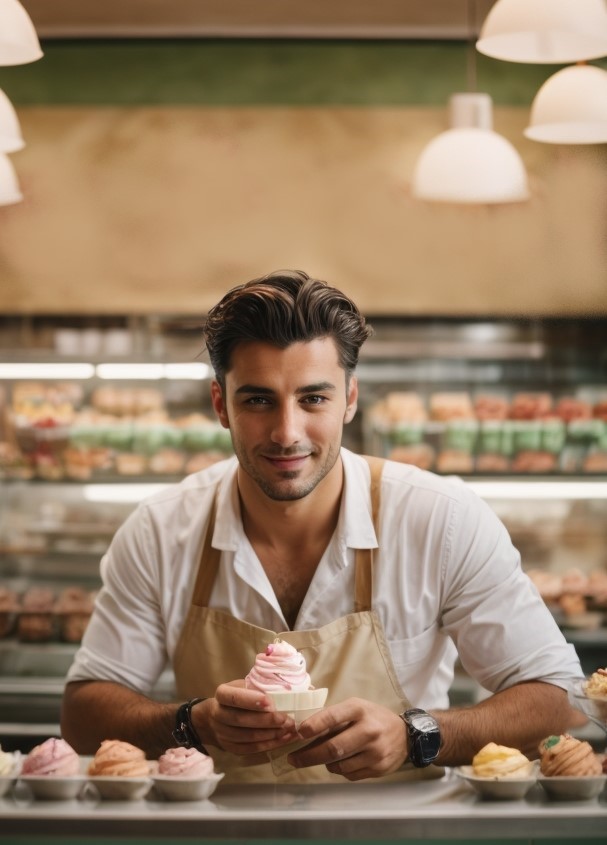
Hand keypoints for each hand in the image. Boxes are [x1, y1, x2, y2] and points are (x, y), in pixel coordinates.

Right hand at [194, 681, 298, 757]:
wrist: (217, 716)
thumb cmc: (240, 695)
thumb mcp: (245, 685)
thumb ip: (261, 685)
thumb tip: (293, 686)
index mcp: (222, 694)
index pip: (233, 697)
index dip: (250, 700)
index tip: (270, 702)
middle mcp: (218, 714)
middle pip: (241, 720)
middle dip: (266, 721)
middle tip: (288, 719)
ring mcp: (222, 733)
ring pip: (247, 737)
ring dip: (271, 734)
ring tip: (290, 730)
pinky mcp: (230, 748)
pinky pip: (251, 749)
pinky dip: (269, 744)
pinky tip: (284, 739)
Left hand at [286, 698, 407, 780]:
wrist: (405, 735)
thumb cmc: (373, 718)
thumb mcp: (356, 708)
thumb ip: (334, 718)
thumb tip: (304, 733)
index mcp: (360, 709)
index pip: (333, 716)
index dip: (314, 725)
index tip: (299, 732)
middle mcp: (368, 730)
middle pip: (333, 748)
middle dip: (309, 756)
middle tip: (293, 759)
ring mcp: (375, 752)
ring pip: (339, 765)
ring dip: (325, 763)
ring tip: (322, 757)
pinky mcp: (378, 768)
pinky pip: (349, 775)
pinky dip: (340, 770)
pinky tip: (342, 762)